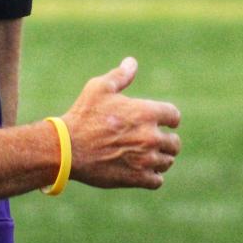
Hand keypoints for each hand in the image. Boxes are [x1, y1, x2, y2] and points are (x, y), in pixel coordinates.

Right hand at [64, 58, 180, 189]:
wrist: (67, 148)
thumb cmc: (82, 115)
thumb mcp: (99, 88)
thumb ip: (120, 76)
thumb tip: (132, 62)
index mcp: (146, 113)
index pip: (174, 116)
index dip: (168, 118)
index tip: (162, 121)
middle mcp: (151, 136)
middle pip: (174, 142)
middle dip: (166, 141)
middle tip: (151, 141)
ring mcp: (145, 159)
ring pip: (167, 162)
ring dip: (160, 159)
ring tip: (146, 156)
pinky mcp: (137, 178)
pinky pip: (157, 181)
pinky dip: (152, 176)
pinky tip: (142, 170)